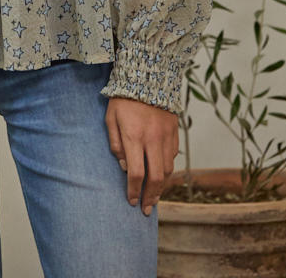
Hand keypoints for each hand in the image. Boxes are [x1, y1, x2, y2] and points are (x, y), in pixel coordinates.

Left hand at [105, 96, 178, 214]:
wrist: (148, 76)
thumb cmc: (123, 98)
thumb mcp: (111, 118)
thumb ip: (116, 143)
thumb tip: (124, 166)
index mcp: (134, 136)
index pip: (137, 173)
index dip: (134, 191)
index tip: (131, 201)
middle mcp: (153, 139)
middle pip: (156, 177)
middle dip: (151, 197)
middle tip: (146, 209)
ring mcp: (166, 136)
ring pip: (168, 169)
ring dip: (161, 187)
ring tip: (154, 197)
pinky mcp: (174, 132)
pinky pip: (173, 156)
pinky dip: (168, 169)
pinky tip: (162, 175)